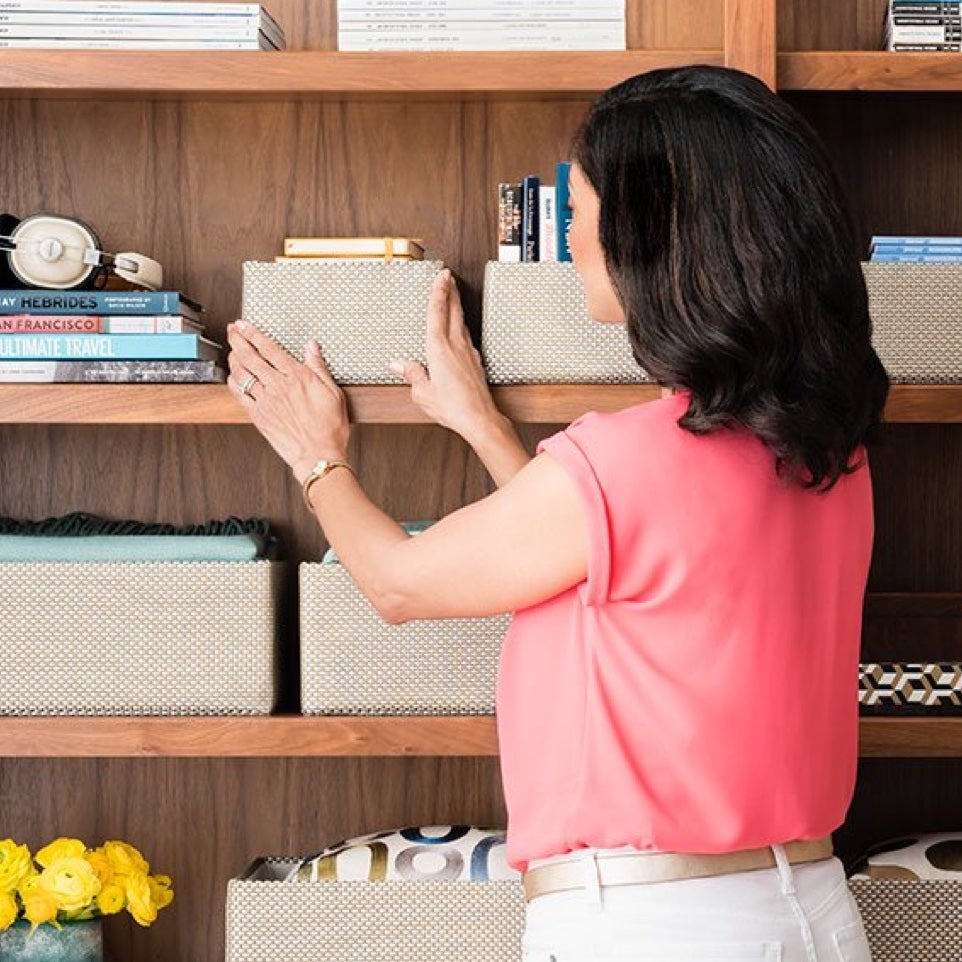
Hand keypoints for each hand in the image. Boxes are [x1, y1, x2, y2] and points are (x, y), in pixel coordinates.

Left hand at [227, 320, 349, 483]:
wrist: (318, 455)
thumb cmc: (329, 429)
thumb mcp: (333, 393)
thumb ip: (319, 367)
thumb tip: (312, 347)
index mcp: (297, 377)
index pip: (270, 349)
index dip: (254, 334)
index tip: (244, 325)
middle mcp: (278, 386)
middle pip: (251, 356)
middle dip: (238, 339)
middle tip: (232, 330)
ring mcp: (266, 401)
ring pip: (242, 373)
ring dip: (233, 358)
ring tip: (232, 349)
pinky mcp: (259, 416)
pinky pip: (239, 395)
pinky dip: (233, 382)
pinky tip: (233, 377)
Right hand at [390, 269, 504, 444]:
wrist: (479, 418)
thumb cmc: (451, 407)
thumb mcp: (422, 392)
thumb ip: (411, 374)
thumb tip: (398, 364)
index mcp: (439, 348)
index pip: (437, 312)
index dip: (439, 292)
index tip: (441, 275)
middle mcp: (456, 345)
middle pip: (453, 311)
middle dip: (451, 291)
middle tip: (449, 277)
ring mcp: (468, 352)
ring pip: (461, 322)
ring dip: (456, 306)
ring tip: (453, 297)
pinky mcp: (475, 362)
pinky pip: (466, 337)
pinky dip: (460, 326)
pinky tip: (459, 330)